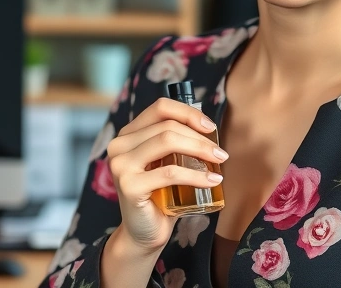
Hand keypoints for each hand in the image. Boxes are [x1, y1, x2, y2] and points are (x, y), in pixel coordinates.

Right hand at [105, 98, 227, 251]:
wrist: (144, 233)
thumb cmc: (161, 196)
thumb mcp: (167, 163)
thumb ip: (177, 142)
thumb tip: (208, 127)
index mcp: (128, 134)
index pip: (160, 108)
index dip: (188, 113)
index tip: (211, 128)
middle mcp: (119, 145)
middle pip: (167, 126)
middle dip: (200, 137)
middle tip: (221, 153)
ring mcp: (121, 165)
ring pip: (167, 142)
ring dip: (200, 150)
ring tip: (219, 161)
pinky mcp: (129, 186)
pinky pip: (170, 173)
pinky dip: (195, 175)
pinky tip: (212, 180)